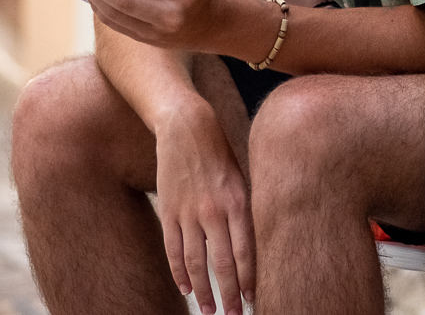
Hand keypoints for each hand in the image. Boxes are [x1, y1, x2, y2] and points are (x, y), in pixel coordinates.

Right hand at [155, 102, 255, 313]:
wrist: (186, 127)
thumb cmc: (220, 153)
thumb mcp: (242, 178)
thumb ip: (246, 211)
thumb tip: (255, 245)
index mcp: (238, 203)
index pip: (246, 252)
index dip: (249, 280)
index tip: (253, 300)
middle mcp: (214, 211)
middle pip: (222, 263)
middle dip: (229, 294)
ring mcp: (189, 212)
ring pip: (196, 262)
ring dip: (203, 290)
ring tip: (210, 310)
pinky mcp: (169, 210)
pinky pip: (173, 248)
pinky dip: (179, 272)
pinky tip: (186, 288)